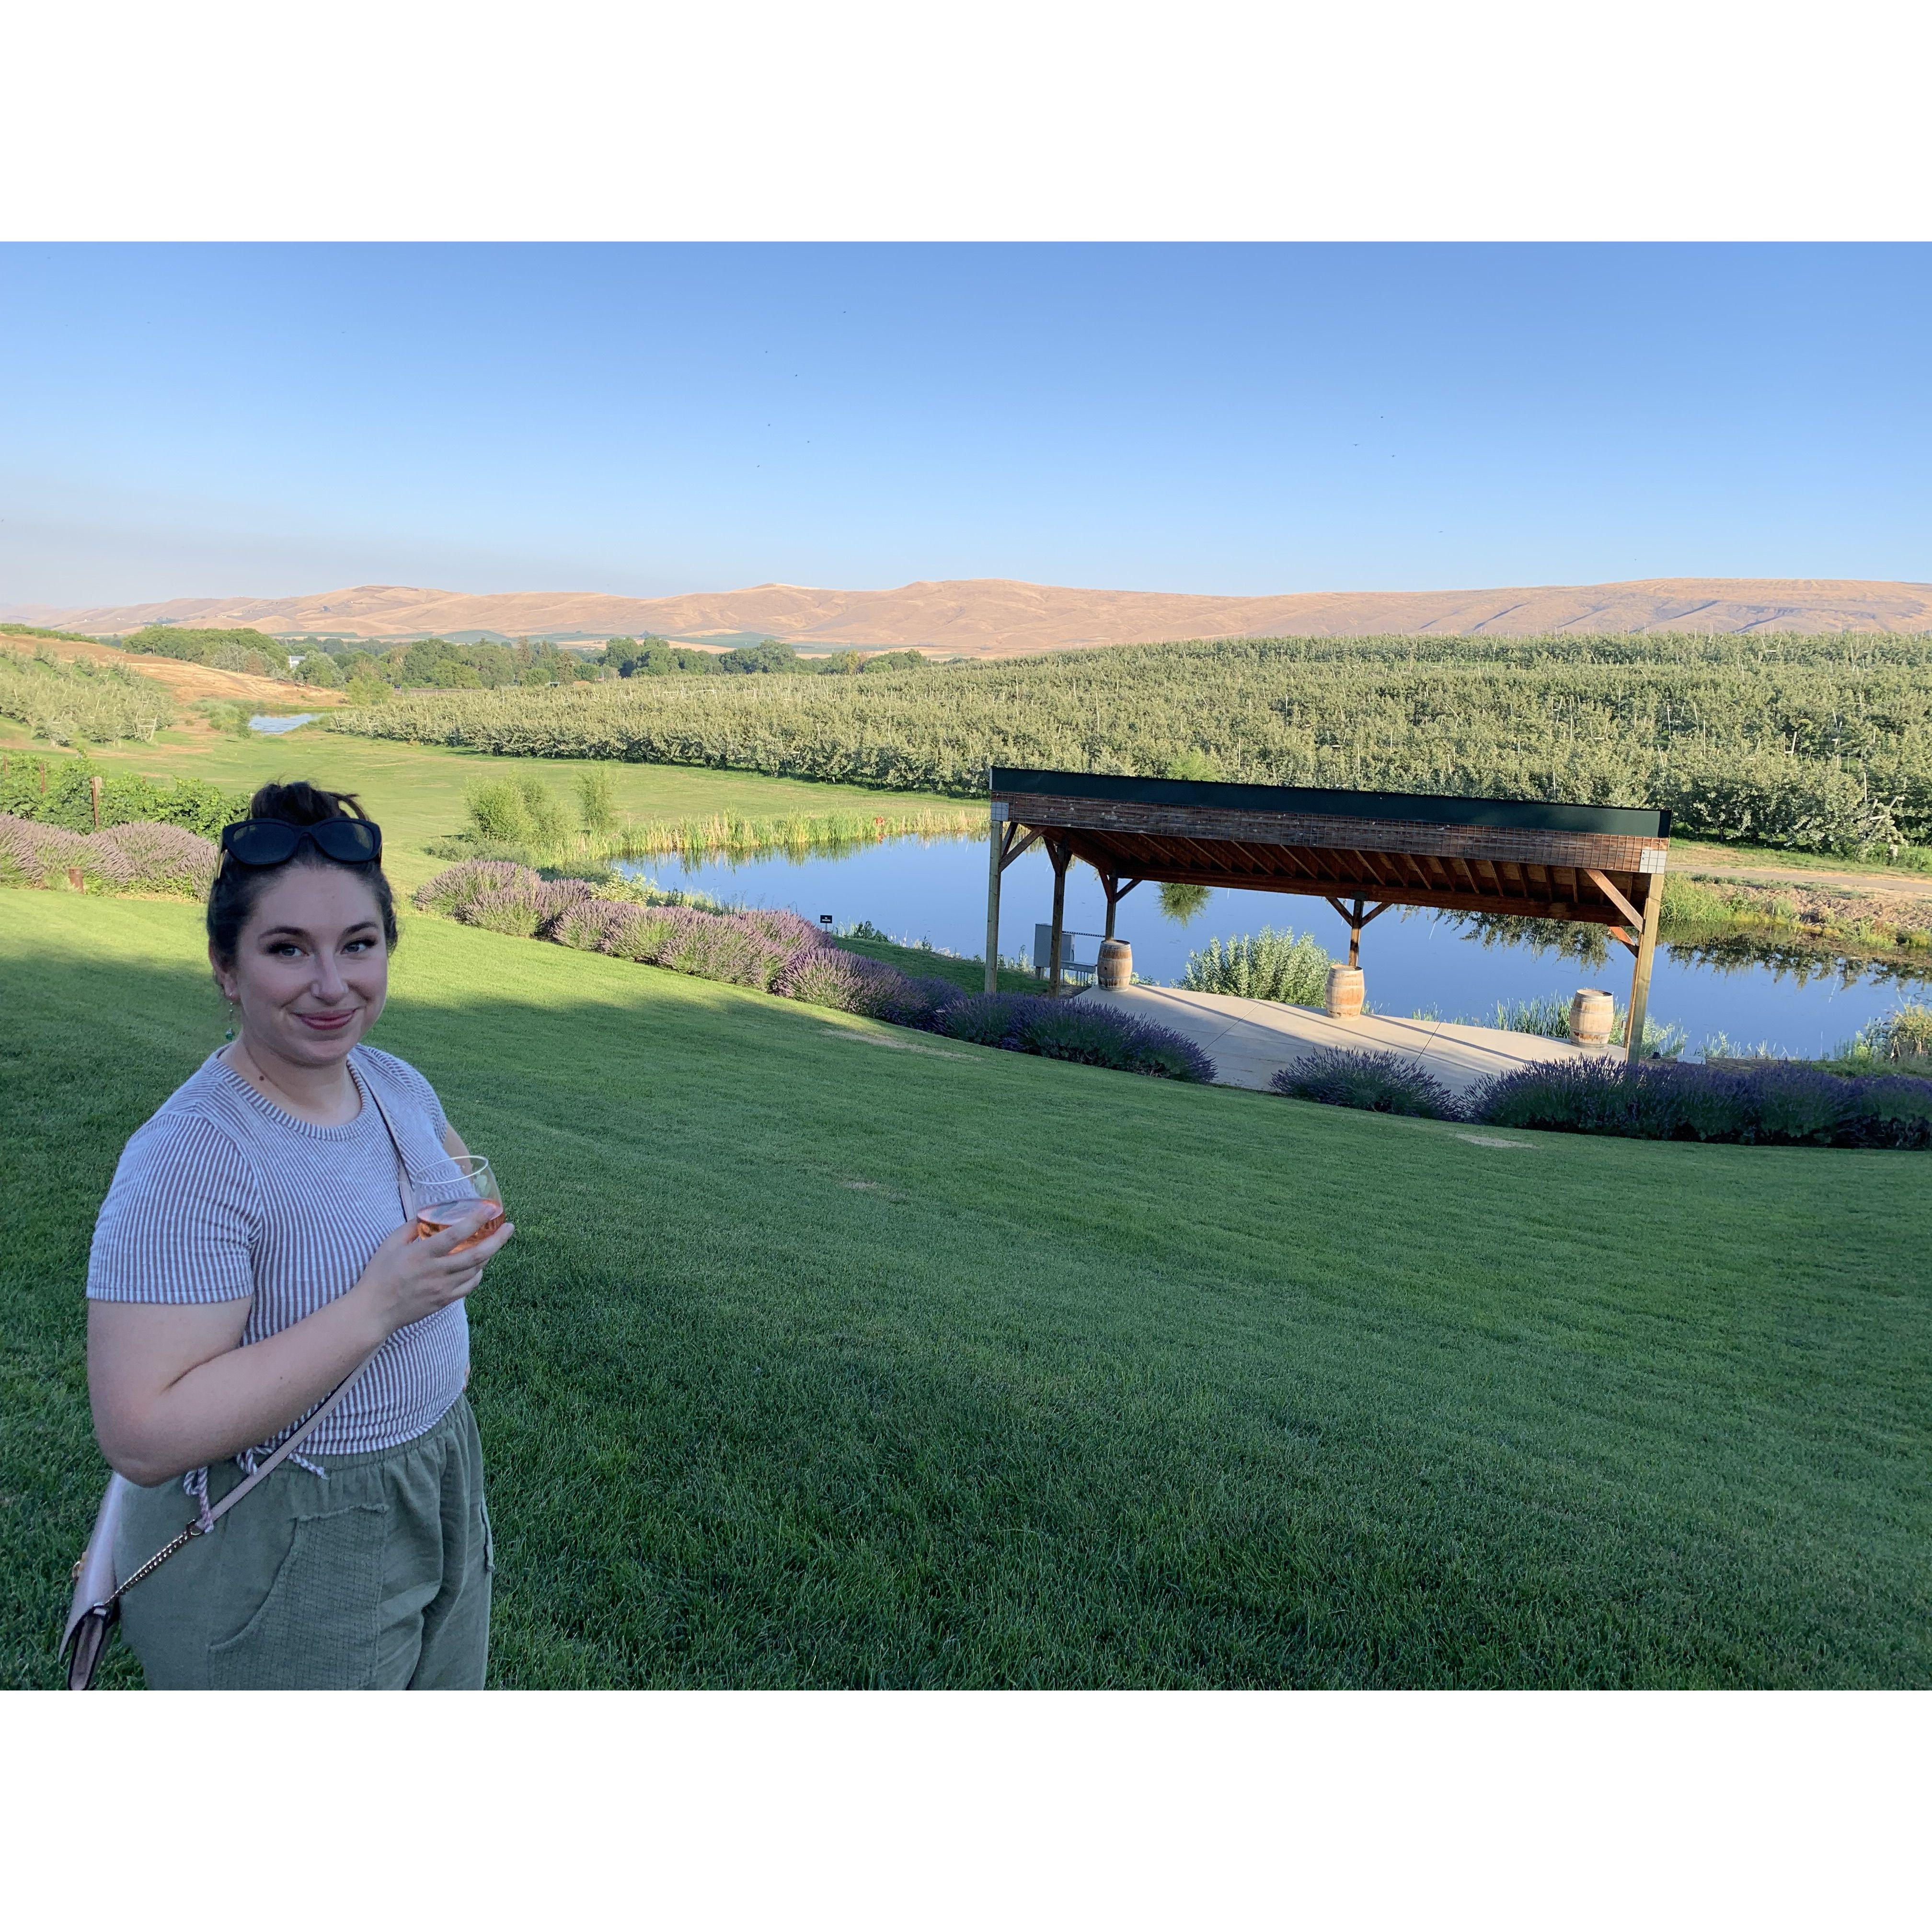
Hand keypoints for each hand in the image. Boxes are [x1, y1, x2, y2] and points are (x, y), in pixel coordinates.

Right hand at [354, 1207, 514, 1334]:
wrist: (374, 1311)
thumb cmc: (379, 1275)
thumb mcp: (389, 1245)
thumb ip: (410, 1228)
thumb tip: (426, 1215)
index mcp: (422, 1255)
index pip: (455, 1235)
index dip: (475, 1221)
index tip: (489, 1209)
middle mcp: (436, 1272)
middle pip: (477, 1255)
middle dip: (498, 1240)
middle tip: (510, 1227)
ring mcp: (442, 1289)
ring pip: (476, 1270)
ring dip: (489, 1255)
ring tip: (494, 1242)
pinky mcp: (444, 1301)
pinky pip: (469, 1286)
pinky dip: (478, 1274)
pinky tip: (479, 1266)